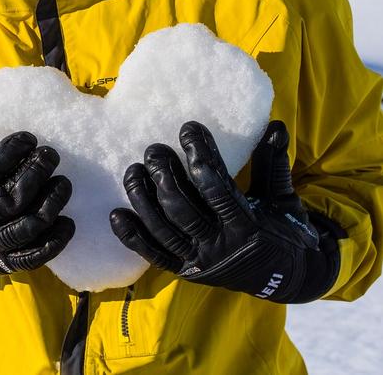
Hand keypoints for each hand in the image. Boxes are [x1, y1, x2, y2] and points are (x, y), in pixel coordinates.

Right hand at [0, 129, 74, 278]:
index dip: (8, 153)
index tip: (28, 138)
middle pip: (10, 199)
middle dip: (35, 174)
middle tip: (52, 155)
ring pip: (25, 227)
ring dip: (50, 203)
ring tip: (64, 183)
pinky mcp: (4, 264)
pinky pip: (33, 256)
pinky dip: (54, 241)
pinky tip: (68, 223)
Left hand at [109, 121, 342, 302]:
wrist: (290, 281)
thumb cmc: (285, 231)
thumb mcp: (283, 198)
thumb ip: (274, 163)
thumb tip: (276, 126)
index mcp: (248, 227)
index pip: (216, 188)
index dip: (201, 156)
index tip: (189, 129)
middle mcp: (221, 247)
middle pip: (181, 209)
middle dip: (163, 175)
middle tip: (154, 149)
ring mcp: (201, 262)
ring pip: (162, 229)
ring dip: (142, 198)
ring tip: (133, 169)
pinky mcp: (186, 272)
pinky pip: (154, 255)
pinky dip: (133, 236)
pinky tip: (116, 214)